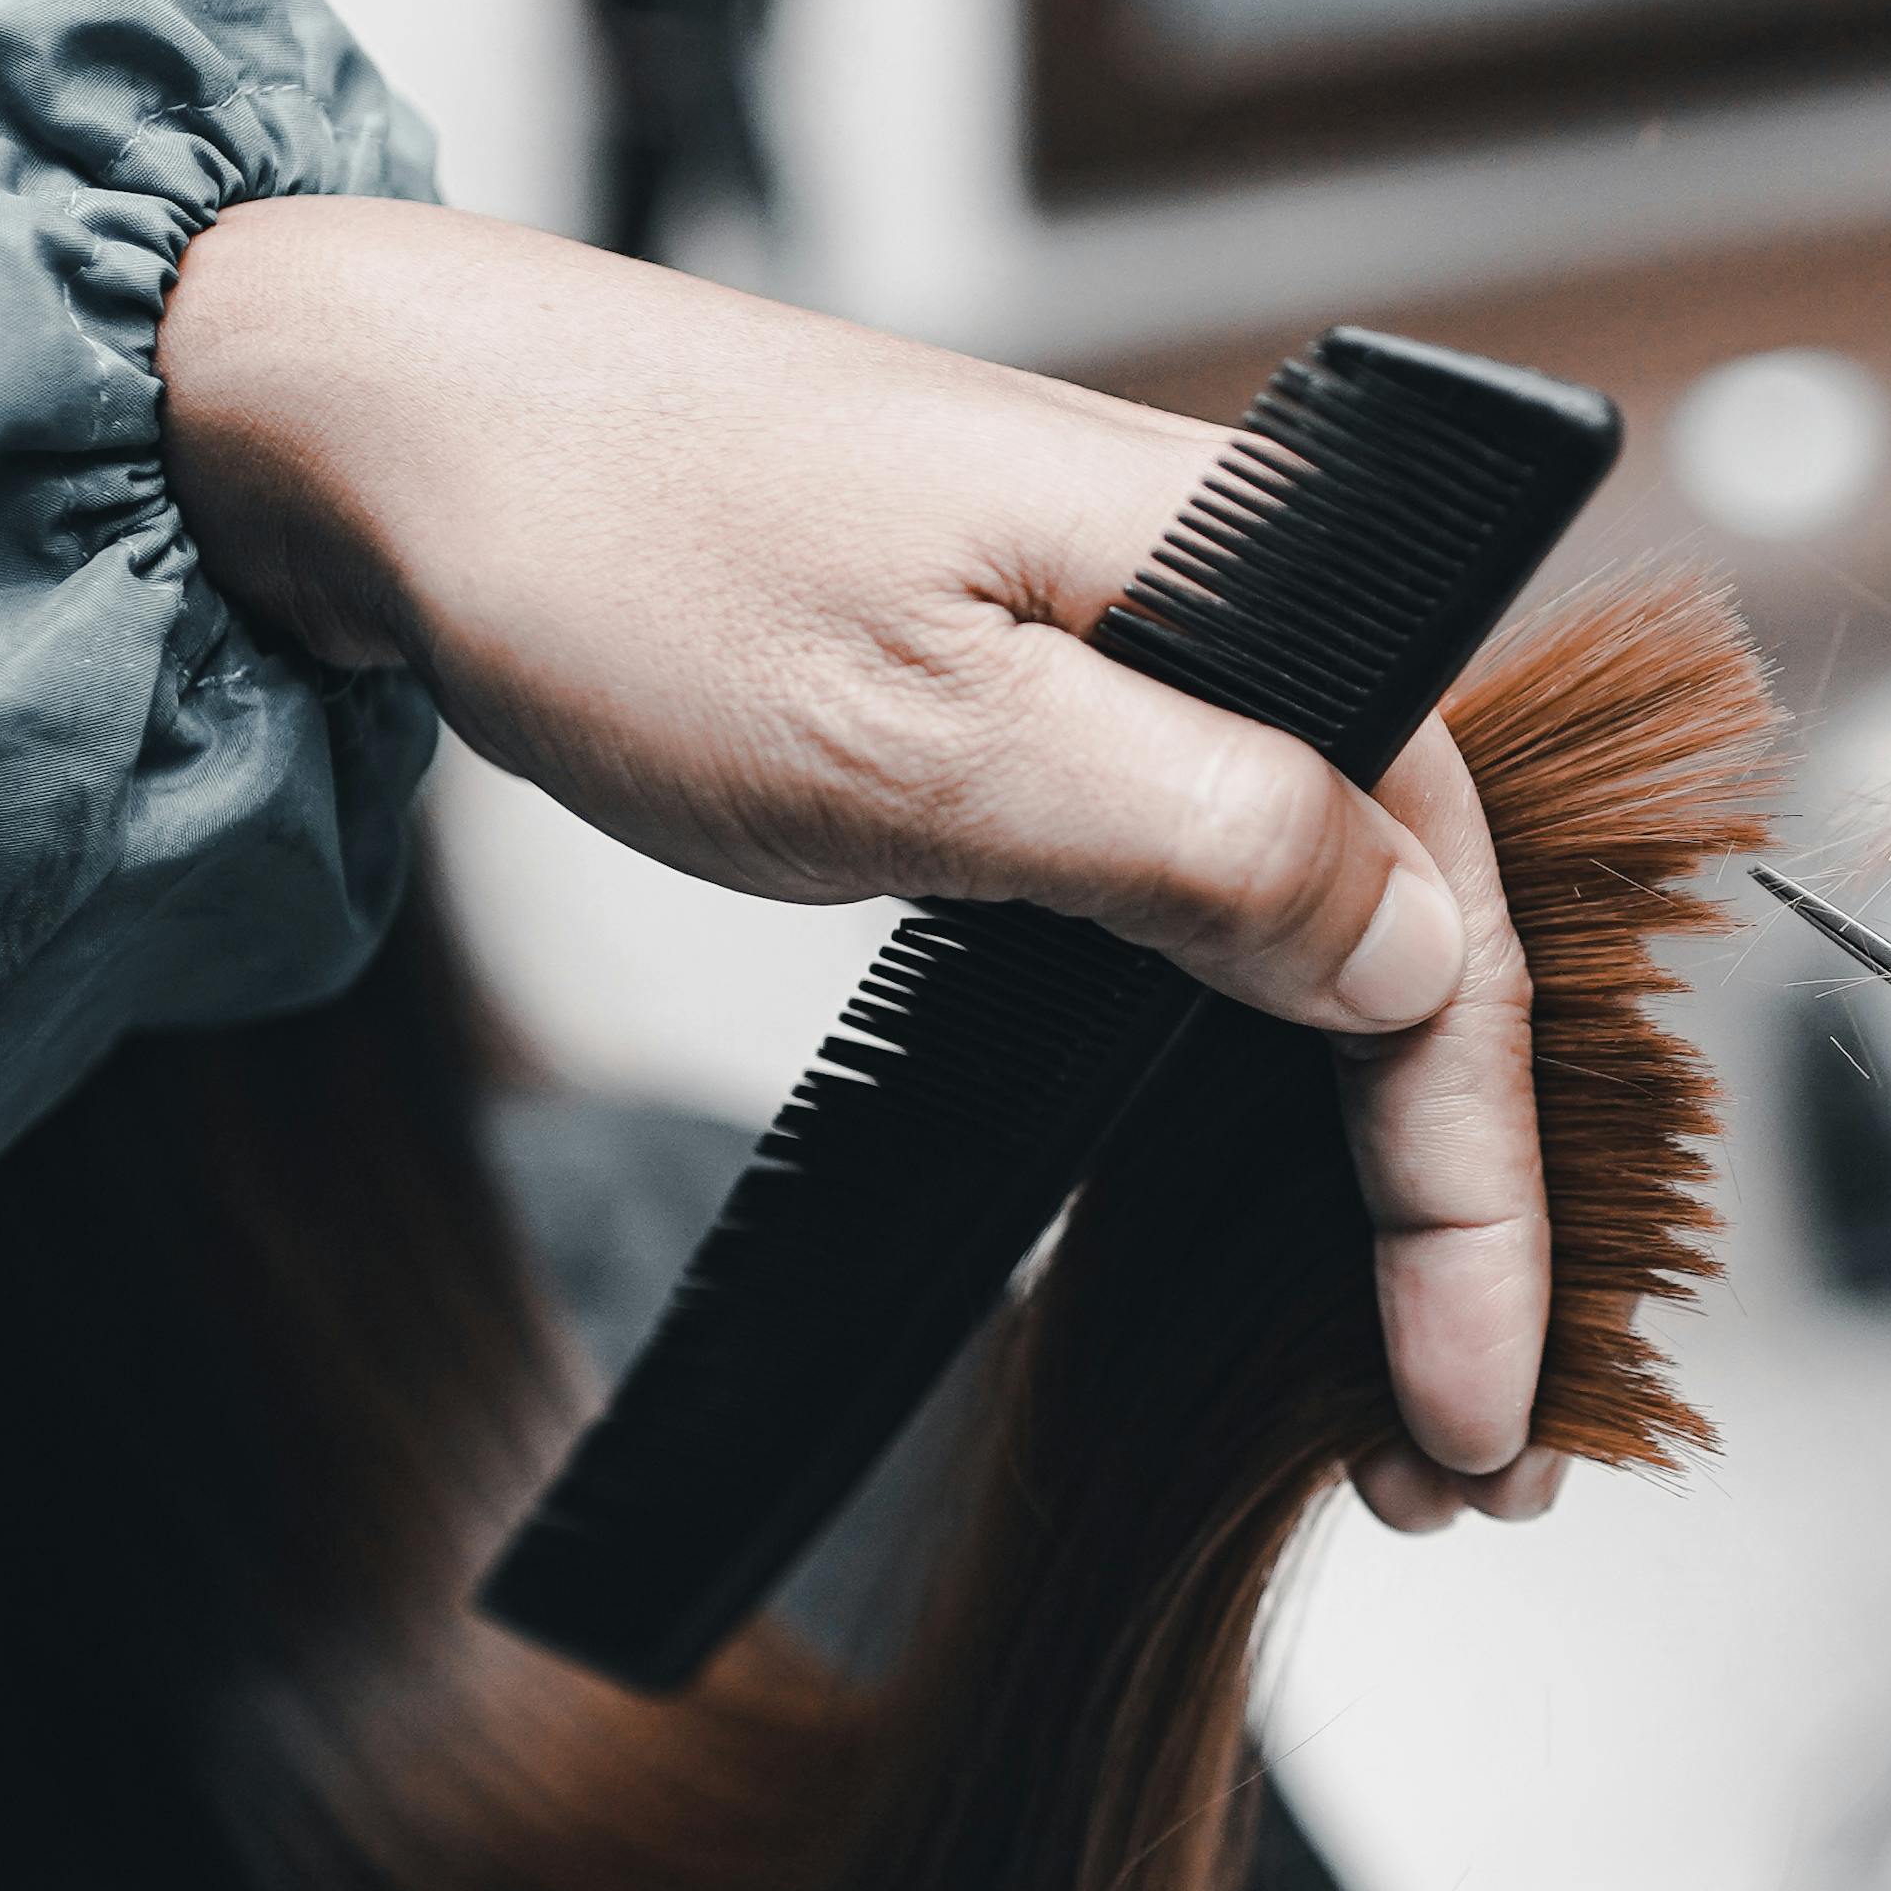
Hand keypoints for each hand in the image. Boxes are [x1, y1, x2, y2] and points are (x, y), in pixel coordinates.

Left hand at [157, 198, 1554, 1522]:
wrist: (411, 425)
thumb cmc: (625, 543)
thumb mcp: (920, 738)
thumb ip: (1202, 843)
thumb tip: (1419, 963)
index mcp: (1275, 583)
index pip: (1454, 936)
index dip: (1480, 1199)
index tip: (1474, 1404)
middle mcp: (1265, 619)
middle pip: (1437, 961)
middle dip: (1461, 1231)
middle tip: (1454, 1464)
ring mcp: (1177, 676)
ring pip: (1348, 962)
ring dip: (1381, 1183)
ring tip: (1391, 1385)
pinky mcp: (1087, 727)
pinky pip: (1238, 928)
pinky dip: (1270, 1093)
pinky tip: (1279, 1214)